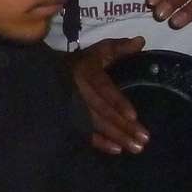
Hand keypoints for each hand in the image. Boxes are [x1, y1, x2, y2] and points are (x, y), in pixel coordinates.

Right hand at [70, 36, 148, 152]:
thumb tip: (141, 41)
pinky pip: (85, 134)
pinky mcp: (70, 120)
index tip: (133, 116)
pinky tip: (117, 150)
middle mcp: (78, 90)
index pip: (103, 88)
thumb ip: (119, 48)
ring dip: (116, 137)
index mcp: (87, 72)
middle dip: (123, 127)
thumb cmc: (82, 63)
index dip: (118, 102)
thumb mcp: (99, 51)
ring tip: (136, 148)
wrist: (48, 76)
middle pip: (102, 111)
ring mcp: (73, 107)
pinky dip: (101, 143)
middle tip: (143, 139)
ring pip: (96, 124)